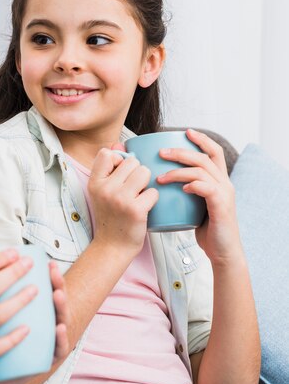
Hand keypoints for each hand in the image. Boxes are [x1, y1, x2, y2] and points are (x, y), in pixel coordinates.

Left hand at [0, 261, 69, 383]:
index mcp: (28, 312)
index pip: (44, 289)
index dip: (48, 275)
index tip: (46, 261)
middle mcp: (41, 326)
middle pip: (56, 302)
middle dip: (58, 284)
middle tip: (53, 272)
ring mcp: (42, 344)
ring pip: (60, 322)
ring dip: (61, 307)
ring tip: (57, 294)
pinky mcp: (41, 363)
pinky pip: (56, 351)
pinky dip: (60, 340)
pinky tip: (59, 329)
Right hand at [88, 146, 158, 254]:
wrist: (112, 246)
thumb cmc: (110, 217)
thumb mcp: (102, 191)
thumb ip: (109, 168)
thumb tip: (118, 144)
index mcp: (94, 182)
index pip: (107, 153)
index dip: (118, 160)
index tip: (120, 174)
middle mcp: (105, 189)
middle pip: (132, 161)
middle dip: (136, 173)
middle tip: (131, 190)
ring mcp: (120, 199)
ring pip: (144, 172)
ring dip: (146, 183)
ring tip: (138, 196)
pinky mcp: (135, 209)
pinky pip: (153, 191)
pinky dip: (152, 199)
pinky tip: (144, 207)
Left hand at [156, 128, 241, 262]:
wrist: (221, 251)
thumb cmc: (205, 229)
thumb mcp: (194, 205)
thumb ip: (185, 191)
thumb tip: (159, 182)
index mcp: (219, 180)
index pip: (213, 152)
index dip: (201, 139)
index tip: (185, 132)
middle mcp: (224, 183)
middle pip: (204, 157)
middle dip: (181, 152)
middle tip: (161, 152)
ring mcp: (224, 194)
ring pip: (202, 171)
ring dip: (179, 170)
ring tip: (161, 177)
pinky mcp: (222, 206)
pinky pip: (207, 188)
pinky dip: (193, 185)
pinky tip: (182, 188)